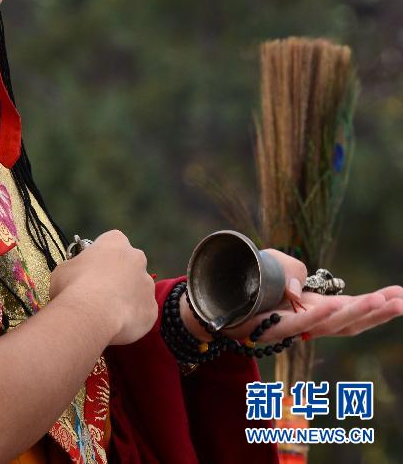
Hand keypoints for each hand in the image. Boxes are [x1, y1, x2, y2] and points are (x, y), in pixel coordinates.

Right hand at [50, 229, 157, 345]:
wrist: (90, 314)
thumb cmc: (73, 285)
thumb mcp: (63, 269)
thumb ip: (75, 268)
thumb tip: (75, 276)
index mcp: (115, 241)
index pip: (112, 243)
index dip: (101, 258)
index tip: (91, 271)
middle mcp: (136, 258)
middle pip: (129, 265)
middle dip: (119, 277)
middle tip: (100, 293)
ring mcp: (147, 284)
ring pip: (138, 291)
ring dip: (126, 299)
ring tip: (106, 314)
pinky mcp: (152, 309)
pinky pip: (142, 314)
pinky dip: (131, 320)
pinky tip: (115, 326)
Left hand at [181, 248, 402, 343]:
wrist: (214, 302)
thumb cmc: (247, 285)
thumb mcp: (277, 268)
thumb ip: (293, 273)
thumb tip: (300, 287)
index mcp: (314, 309)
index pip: (352, 308)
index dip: (377, 305)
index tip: (402, 295)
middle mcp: (308, 322)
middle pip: (349, 322)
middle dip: (378, 312)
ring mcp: (292, 328)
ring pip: (330, 324)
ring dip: (357, 312)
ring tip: (382, 301)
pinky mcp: (272, 328)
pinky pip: (298, 323)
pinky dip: (318, 315)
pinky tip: (335, 306)